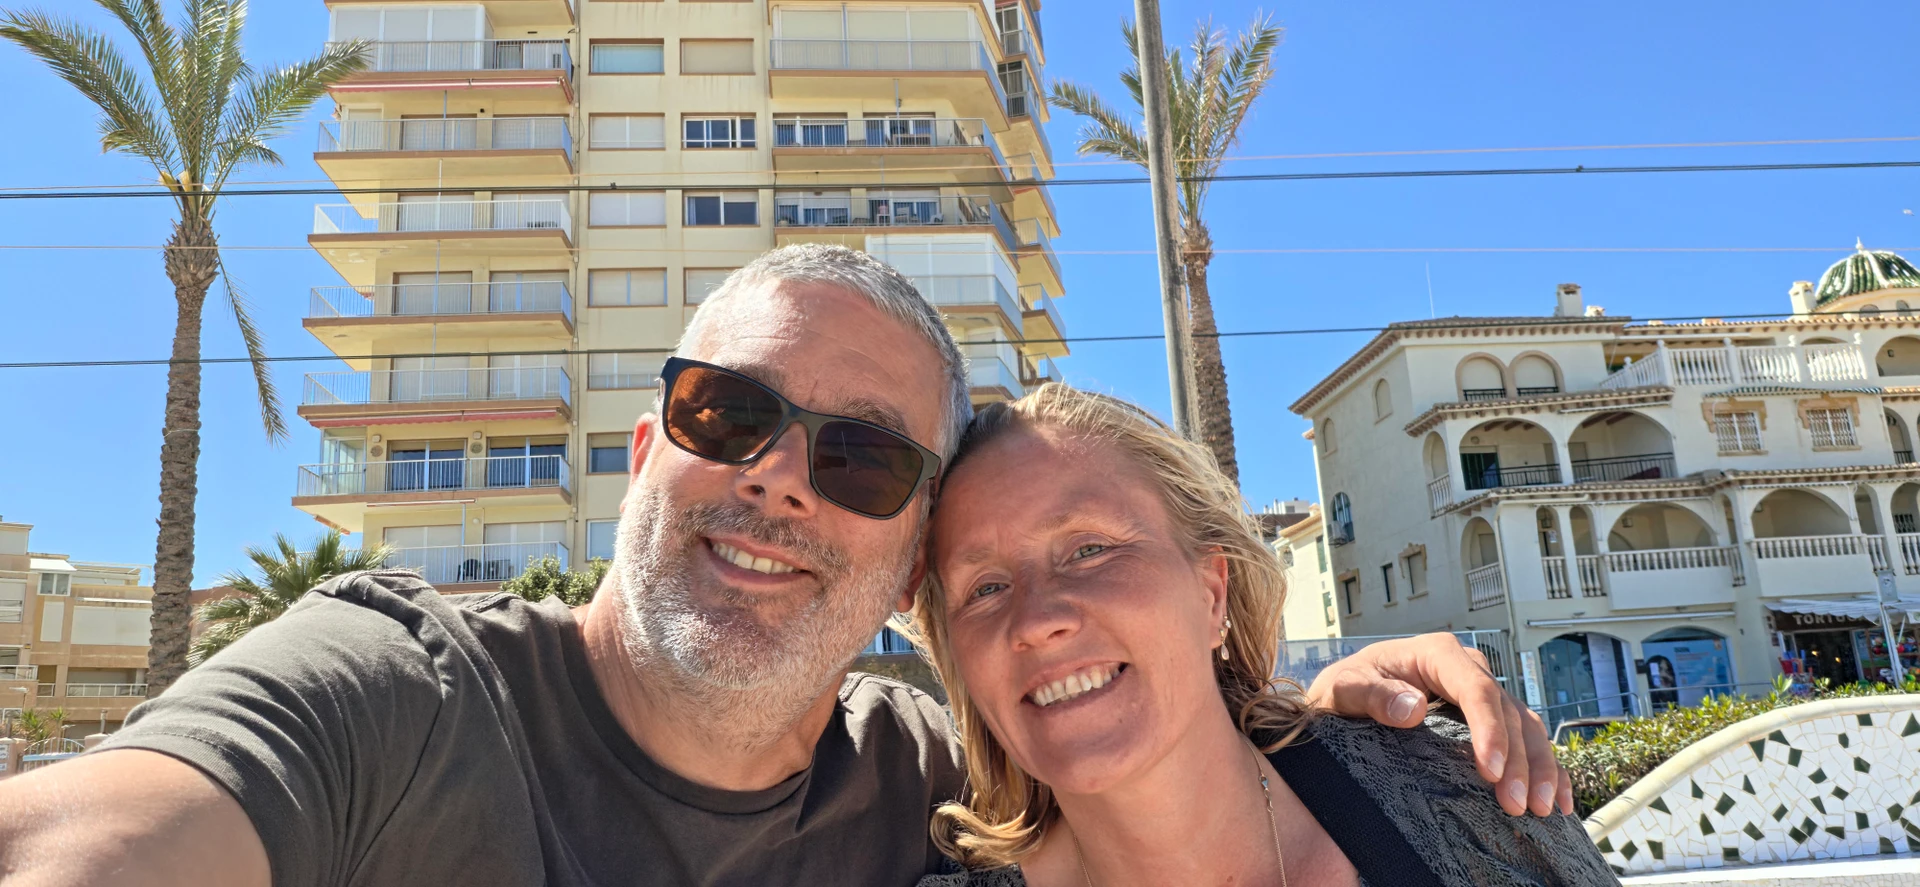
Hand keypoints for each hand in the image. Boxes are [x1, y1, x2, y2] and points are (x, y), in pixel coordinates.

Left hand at [1304, 632, 1572, 816]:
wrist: (1347, 691)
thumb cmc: (1346, 686)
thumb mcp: (1344, 688)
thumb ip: (1373, 695)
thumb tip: (1412, 707)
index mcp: (1437, 654)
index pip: (1475, 690)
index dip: (1490, 731)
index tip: (1491, 772)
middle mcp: (1467, 668)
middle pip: (1507, 712)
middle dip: (1519, 760)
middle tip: (1517, 804)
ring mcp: (1483, 691)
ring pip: (1526, 726)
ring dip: (1539, 767)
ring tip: (1541, 808)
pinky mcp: (1490, 716)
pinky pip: (1528, 738)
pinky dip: (1546, 766)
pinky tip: (1557, 797)